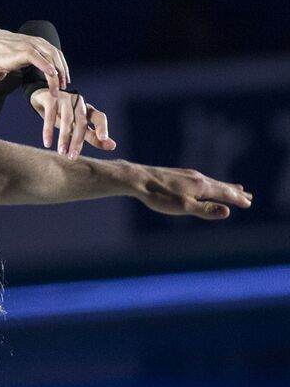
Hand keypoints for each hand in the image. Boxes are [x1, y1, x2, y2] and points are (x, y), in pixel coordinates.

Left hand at [0, 29, 68, 94]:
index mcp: (19, 52)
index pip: (34, 57)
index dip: (44, 65)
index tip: (52, 75)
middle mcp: (30, 44)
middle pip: (49, 56)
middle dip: (57, 73)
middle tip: (59, 90)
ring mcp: (37, 42)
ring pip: (55, 54)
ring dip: (63, 68)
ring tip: (65, 84)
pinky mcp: (41, 42)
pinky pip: (55, 51)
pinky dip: (62, 62)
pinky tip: (63, 74)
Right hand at [30, 90, 116, 158]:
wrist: (43, 97)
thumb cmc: (64, 115)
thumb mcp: (78, 127)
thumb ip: (94, 137)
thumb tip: (113, 146)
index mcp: (88, 109)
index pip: (99, 117)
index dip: (102, 127)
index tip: (104, 138)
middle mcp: (79, 103)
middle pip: (81, 122)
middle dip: (78, 140)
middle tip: (73, 157)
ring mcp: (65, 99)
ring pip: (67, 120)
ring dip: (64, 137)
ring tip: (61, 152)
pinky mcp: (50, 98)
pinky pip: (50, 116)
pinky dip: (48, 130)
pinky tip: (47, 143)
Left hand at [135, 165, 252, 218]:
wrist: (137, 179)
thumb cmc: (159, 196)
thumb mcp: (184, 207)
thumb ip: (205, 210)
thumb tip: (227, 212)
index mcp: (202, 186)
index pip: (225, 193)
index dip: (237, 199)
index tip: (248, 203)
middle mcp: (198, 177)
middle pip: (221, 185)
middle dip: (235, 192)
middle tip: (248, 195)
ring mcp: (188, 175)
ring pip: (211, 181)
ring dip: (224, 186)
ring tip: (234, 187)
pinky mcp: (178, 174)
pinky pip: (201, 179)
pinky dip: (211, 183)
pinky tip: (205, 184)